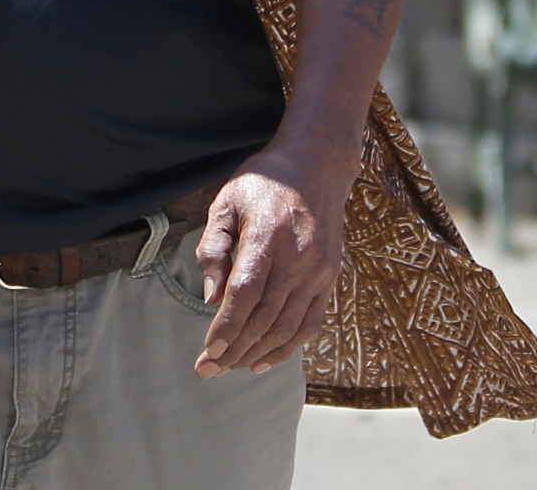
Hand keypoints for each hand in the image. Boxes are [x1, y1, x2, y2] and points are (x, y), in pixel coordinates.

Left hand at [194, 143, 353, 378]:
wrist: (317, 165)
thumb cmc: (263, 181)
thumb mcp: (226, 201)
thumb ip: (214, 247)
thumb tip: (212, 297)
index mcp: (268, 236)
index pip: (245, 294)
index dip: (226, 328)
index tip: (207, 352)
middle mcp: (298, 258)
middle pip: (265, 317)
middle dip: (235, 349)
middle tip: (207, 371)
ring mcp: (318, 270)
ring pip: (288, 326)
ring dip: (258, 353)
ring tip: (231, 368)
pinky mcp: (329, 277)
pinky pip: (310, 322)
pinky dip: (288, 347)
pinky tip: (264, 361)